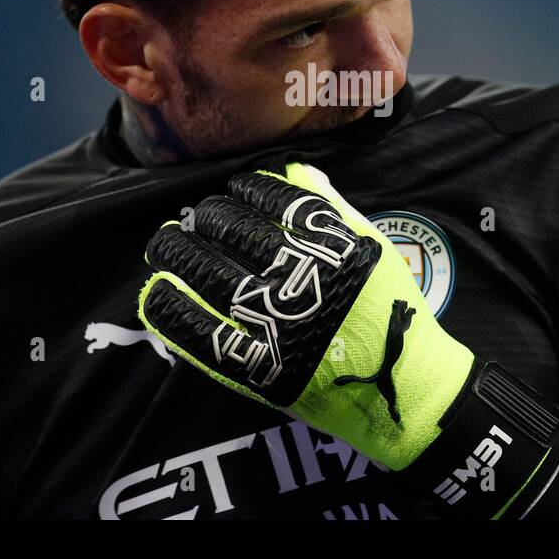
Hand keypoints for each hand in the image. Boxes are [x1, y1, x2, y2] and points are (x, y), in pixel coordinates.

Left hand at [137, 161, 471, 469]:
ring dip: (177, 253)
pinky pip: (203, 334)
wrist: (402, 387)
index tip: (227, 191)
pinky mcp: (260, 369)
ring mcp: (279, 326)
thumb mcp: (372, 250)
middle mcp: (304, 281)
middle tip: (188, 217)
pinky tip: (156, 292)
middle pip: (236, 234)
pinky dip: (173, 310)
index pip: (275, 203)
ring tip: (162, 243)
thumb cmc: (388, 312)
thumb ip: (333, 208)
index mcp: (334, 248)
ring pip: (211, 276)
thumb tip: (291, 171)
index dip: (242, 191)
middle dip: (203, 218)